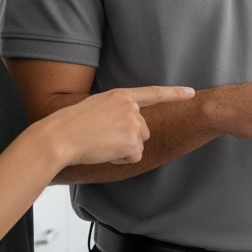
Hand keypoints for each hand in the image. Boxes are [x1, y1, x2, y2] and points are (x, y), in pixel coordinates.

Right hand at [42, 86, 194, 165]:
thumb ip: (117, 110)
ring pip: (139, 144)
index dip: (174, 93)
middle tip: (103, 137)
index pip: (153, 93)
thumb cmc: (71, 124)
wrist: (61, 136)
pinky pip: (134, 156)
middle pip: (144, 129)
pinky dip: (121, 159)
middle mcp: (131, 107)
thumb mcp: (97, 106)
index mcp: (121, 95)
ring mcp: (133, 123)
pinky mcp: (133, 141)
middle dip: (128, 138)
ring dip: (123, 149)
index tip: (191, 92)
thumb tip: (131, 126)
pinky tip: (105, 152)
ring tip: (101, 143)